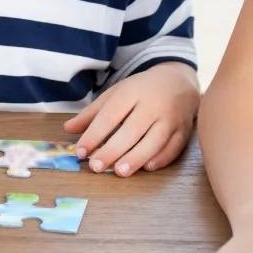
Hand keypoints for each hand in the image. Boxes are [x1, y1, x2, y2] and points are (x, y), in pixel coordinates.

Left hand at [63, 62, 198, 175]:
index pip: (110, 115)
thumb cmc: (141, 90)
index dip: (94, 134)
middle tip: (95, 166)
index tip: (80, 151)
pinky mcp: (184, 130)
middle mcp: (152, 104)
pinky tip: (147, 167)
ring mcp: (171, 118)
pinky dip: (162, 158)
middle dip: (113, 149)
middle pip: (132, 129)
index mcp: (132, 92)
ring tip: (119, 171)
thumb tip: (68, 129)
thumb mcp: (116, 94)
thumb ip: (92, 113)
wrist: (178, 80)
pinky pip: (174, 147)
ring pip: (155, 140)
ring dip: (137, 157)